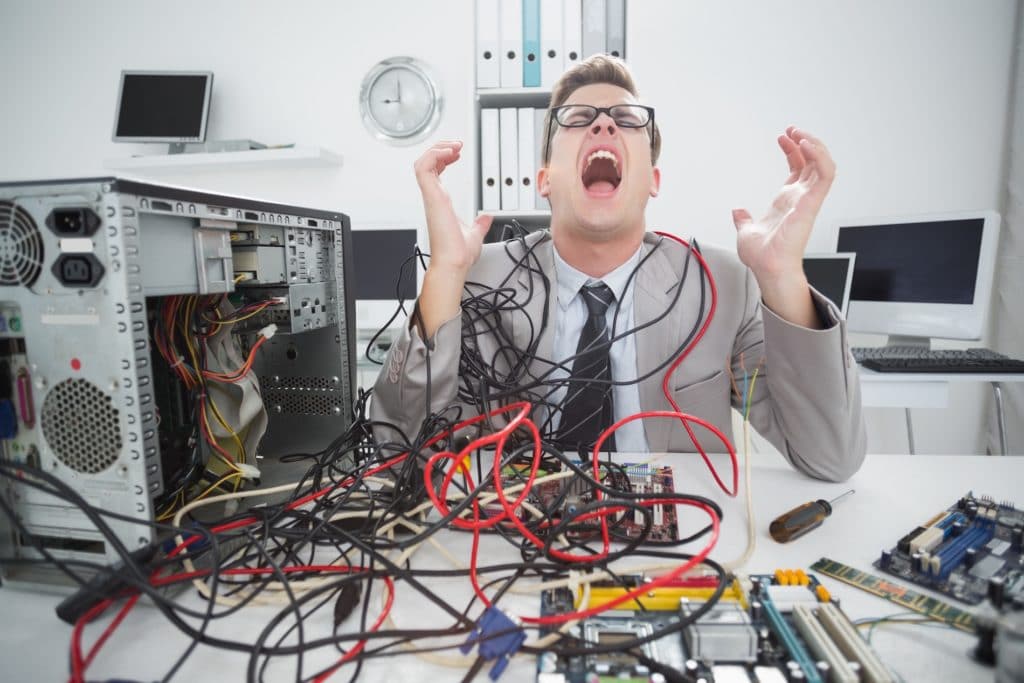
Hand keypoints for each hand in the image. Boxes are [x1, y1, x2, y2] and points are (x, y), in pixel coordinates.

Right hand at [414, 140, 492, 273]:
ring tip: (453, 146)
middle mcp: (434, 198)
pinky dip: (434, 155)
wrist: (454, 263)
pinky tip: (449, 153)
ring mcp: (432, 197)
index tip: (456, 154)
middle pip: (426, 163)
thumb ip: (480, 224)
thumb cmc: (458, 254)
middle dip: (440, 148)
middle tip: (456, 145)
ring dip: (437, 149)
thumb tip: (486, 219)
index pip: (434, 172)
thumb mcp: (474, 233)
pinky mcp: (432, 197)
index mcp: (441, 203)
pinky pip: (423, 168)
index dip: (443, 158)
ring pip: (422, 162)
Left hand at [732, 127, 835, 283]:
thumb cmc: (762, 256)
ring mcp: (808, 199)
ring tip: (799, 133)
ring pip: (824, 164)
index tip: (782, 136)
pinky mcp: (812, 202)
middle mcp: (801, 198)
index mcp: (788, 201)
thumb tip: (738, 212)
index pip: (798, 168)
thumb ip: (744, 219)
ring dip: (815, 145)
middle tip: (792, 129)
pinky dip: (820, 156)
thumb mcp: (746, 230)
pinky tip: (806, 144)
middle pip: (812, 161)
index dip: (792, 150)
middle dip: (805, 141)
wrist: (767, 267)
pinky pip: (826, 174)